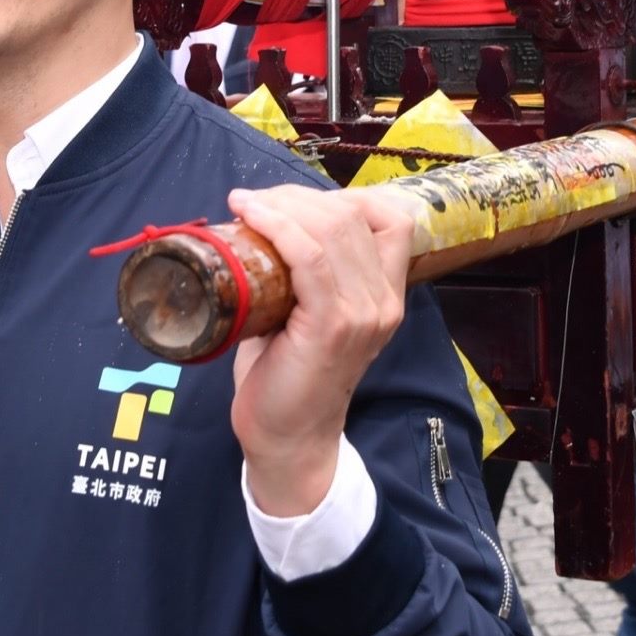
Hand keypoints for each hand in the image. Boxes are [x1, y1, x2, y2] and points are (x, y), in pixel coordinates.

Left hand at [227, 185, 412, 516]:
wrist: (287, 439)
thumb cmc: (288, 375)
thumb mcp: (311, 315)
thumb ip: (310, 276)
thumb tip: (271, 224)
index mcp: (386, 294)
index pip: (389, 219)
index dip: (341, 196)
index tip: (293, 201)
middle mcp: (384, 301)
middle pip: (352, 214)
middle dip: (298, 196)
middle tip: (256, 203)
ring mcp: (363, 313)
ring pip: (331, 228)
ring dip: (282, 205)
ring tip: (246, 206)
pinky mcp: (333, 325)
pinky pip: (310, 256)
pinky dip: (278, 226)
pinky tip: (251, 214)